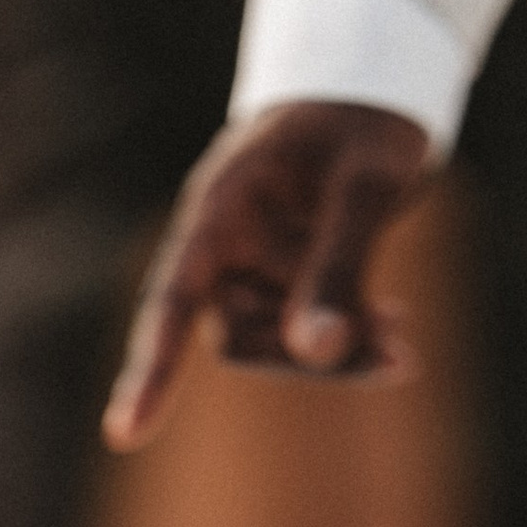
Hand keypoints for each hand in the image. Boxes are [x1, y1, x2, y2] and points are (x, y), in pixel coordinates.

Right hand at [103, 102, 437, 452]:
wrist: (373, 91)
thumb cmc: (363, 119)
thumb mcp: (364, 183)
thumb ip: (340, 263)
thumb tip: (317, 351)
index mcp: (219, 206)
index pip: (174, 299)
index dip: (151, 369)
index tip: (125, 435)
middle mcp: (223, 246)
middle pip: (239, 341)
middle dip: (309, 360)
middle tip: (394, 354)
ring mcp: (251, 270)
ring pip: (275, 349)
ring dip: (337, 356)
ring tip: (401, 339)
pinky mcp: (282, 285)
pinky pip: (304, 337)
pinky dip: (350, 343)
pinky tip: (397, 333)